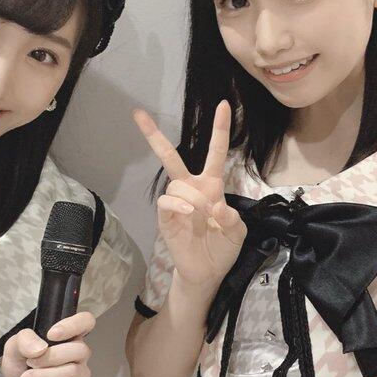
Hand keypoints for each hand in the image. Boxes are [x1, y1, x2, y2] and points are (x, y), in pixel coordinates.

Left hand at [0, 311, 96, 376]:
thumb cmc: (20, 367)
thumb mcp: (14, 347)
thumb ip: (24, 340)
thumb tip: (41, 348)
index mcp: (67, 337)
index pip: (85, 322)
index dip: (73, 325)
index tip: (51, 335)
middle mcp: (78, 354)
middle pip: (79, 350)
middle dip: (50, 357)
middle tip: (29, 364)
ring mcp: (80, 375)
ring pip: (73, 371)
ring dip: (45, 376)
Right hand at [133, 101, 245, 293]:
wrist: (207, 272)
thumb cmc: (223, 247)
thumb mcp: (237, 232)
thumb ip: (232, 218)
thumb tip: (217, 207)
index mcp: (212, 186)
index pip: (216, 153)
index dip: (219, 129)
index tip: (224, 105)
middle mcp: (192, 189)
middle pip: (171, 157)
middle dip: (154, 136)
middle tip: (138, 114)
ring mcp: (177, 203)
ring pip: (176, 183)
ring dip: (192, 194)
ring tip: (203, 213)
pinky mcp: (166, 218)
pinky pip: (167, 201)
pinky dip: (178, 204)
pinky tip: (188, 212)